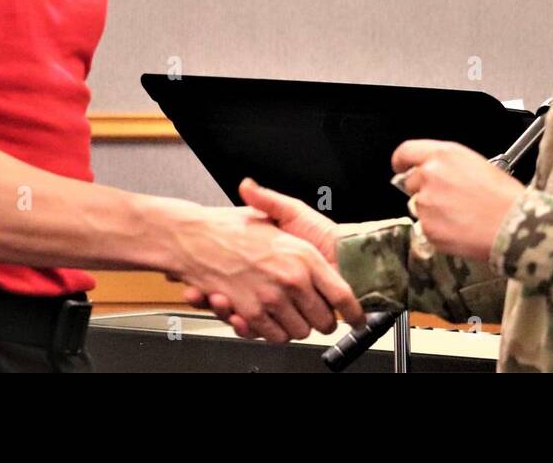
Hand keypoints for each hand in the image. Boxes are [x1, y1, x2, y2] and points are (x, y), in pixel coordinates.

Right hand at [171, 200, 362, 343]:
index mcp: (303, 255)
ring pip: (300, 331)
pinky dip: (273, 332)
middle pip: (323, 320)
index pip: (343, 293)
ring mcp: (271, 298)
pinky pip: (273, 336)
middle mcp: (292, 278)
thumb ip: (307, 235)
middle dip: (322, 321)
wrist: (194, 236)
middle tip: (316, 314)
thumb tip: (330, 246)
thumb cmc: (233, 225)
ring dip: (296, 326)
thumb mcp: (276, 216)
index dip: (354, 311)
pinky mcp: (251, 314)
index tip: (358, 318)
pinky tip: (270, 318)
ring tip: (290, 313)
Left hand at [391, 139, 524, 260]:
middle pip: (411, 181)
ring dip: (433, 211)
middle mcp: (429, 175)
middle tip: (449, 199)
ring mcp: (426, 202)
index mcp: (443, 155)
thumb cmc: (505, 196)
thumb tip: (434, 171)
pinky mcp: (428, 227)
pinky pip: (426, 227)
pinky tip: (460, 228)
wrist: (514, 226)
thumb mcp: (477, 164)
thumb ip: (448, 165)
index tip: (400, 167)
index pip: (406, 152)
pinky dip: (439, 230)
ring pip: (419, 206)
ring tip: (461, 215)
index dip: (401, 161)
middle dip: (424, 190)